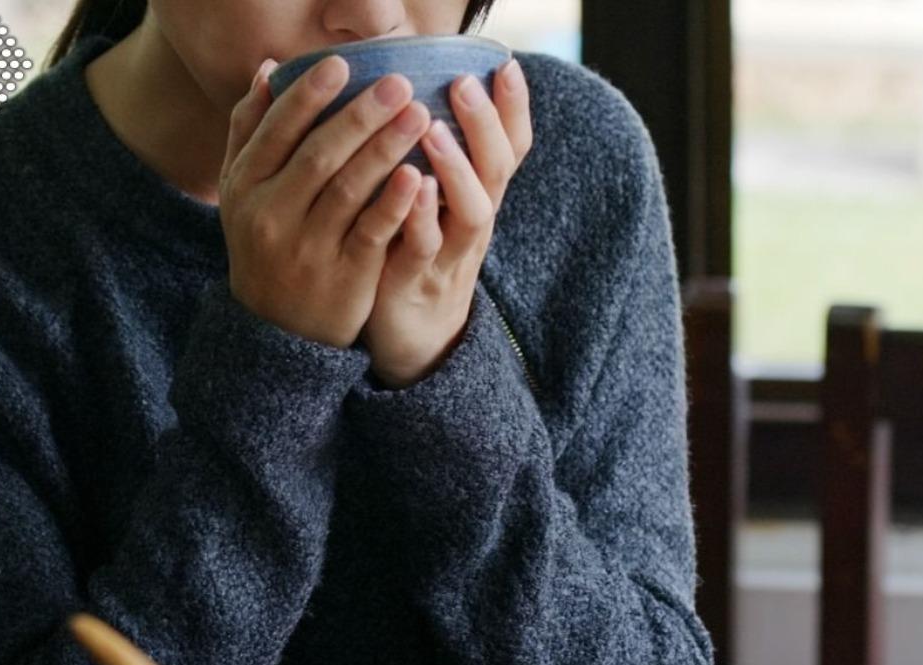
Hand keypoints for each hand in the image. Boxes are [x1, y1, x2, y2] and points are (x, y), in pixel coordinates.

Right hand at [219, 54, 432, 348]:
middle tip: (398, 82)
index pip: (275, 132)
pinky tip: (417, 175)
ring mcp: (307, 249)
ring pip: (348, 191)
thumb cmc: (267, 243)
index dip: (307, 96)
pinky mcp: (343, 278)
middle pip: (317, 156)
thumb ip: (250, 133)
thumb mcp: (243, 193)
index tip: (342, 64)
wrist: (276, 330)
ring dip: (384, 149)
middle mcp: (270, 216)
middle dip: (359, 116)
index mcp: (245, 187)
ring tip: (419, 115)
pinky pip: (371, 233)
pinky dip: (393, 203)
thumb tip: (267, 70)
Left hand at [360, 58, 533, 387]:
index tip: (507, 65)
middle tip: (466, 82)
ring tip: (434, 130)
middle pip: (497, 171)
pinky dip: (419, 218)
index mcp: (477, 199)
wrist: (414, 343)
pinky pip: (424, 250)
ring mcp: (451, 255)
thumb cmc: (415, 259)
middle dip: (485, 124)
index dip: (514, 110)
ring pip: (471, 211)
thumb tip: (421, 97)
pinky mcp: (419, 283)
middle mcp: (473, 224)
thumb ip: (437, 162)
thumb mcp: (435, 208)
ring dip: (455, 168)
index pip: (510, 150)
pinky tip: (408, 191)